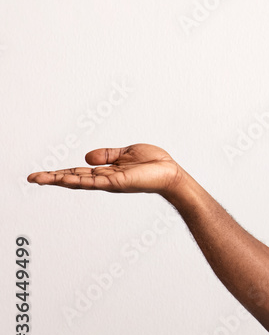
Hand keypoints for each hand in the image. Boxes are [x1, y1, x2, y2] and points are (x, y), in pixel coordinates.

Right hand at [26, 144, 184, 196]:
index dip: (60, 173)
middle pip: (73, 178)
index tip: (41, 174)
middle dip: (52, 179)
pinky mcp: (118, 182)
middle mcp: (105, 179)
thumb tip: (86, 157)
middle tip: (31, 178)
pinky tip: (66, 179)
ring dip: (60, 180)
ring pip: (80, 181)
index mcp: (106, 171)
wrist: (172, 173)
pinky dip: (80, 180)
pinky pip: (95, 181)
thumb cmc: (154, 164)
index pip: (78, 172)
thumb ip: (107, 155)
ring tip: (40, 179)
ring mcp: (110, 182)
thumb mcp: (127, 153)